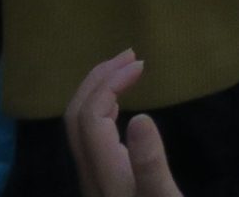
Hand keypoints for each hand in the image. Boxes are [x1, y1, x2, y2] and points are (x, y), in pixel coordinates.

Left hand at [64, 51, 184, 196]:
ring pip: (80, 126)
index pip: (90, 116)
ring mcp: (92, 177)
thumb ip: (150, 163)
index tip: (141, 64)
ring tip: (124, 70)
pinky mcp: (101, 179)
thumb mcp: (162, 196)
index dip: (110, 83)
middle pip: (76, 117)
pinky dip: (102, 108)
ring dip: (98, 91)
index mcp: (103, 172)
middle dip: (99, 79)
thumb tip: (141, 118)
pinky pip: (90, 135)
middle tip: (129, 55)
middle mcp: (89, 172)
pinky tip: (119, 106)